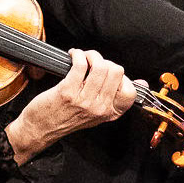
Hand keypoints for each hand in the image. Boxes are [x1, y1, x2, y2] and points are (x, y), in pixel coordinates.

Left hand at [6, 49, 135, 165]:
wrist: (41, 128)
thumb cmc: (67, 118)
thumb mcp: (98, 113)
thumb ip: (116, 98)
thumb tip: (142, 82)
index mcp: (111, 113)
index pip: (131, 91)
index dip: (122, 77)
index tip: (110, 74)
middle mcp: (100, 108)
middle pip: (116, 72)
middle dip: (105, 61)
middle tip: (93, 62)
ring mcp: (84, 100)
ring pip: (100, 66)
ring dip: (91, 55)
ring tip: (83, 57)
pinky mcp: (67, 91)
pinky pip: (80, 64)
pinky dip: (78, 54)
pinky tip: (74, 56)